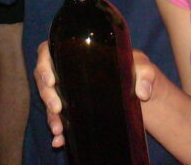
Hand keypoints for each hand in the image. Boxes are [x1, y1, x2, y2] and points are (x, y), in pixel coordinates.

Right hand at [35, 41, 159, 148]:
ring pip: (50, 100)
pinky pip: (60, 118)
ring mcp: (70, 90)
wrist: (145, 95)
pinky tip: (60, 140)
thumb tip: (142, 92)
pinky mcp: (75, 108)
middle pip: (45, 78)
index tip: (51, 79)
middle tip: (57, 108)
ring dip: (50, 116)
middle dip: (47, 94)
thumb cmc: (140, 72)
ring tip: (58, 129)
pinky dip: (58, 129)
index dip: (44, 64)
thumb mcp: (144, 68)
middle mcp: (70, 69)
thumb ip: (145, 73)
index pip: (49, 51)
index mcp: (79, 51)